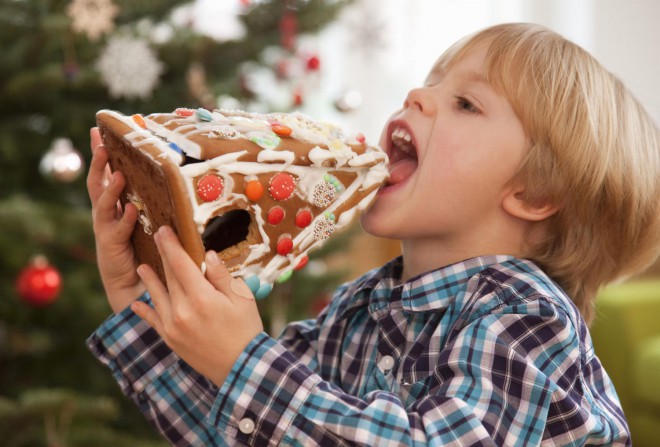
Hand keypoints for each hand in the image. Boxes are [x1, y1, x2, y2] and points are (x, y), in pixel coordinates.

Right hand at [87, 128, 143, 312]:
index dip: (100, 152)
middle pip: (97, 183)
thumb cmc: (141, 246)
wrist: (132, 280)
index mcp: (112, 204)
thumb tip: (165, 175)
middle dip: (98, 163)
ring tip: (119, 175)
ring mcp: (106, 228)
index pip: (105, 173)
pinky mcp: (111, 245)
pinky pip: (118, 230)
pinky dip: (125, 219)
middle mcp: (105, 213)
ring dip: (111, 189)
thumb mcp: (144, 219)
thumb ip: (147, 199)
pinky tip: (132, 210)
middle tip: (101, 144)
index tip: (98, 129)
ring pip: (103, 204)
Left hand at [131, 226, 263, 386]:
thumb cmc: (246, 330)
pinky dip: (145, 312)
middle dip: (162, 255)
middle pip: (169, 277)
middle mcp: (182, 311)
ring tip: (140, 267)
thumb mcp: (242, 299)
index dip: (171, 245)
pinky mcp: (171, 340)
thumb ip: (222, 276)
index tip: (163, 230)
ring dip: (148, 280)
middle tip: (156, 238)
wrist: (241, 368)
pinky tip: (136, 304)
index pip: (181, 264)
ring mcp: (173, 327)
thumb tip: (207, 256)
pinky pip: (153, 322)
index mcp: (201, 298)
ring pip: (157, 296)